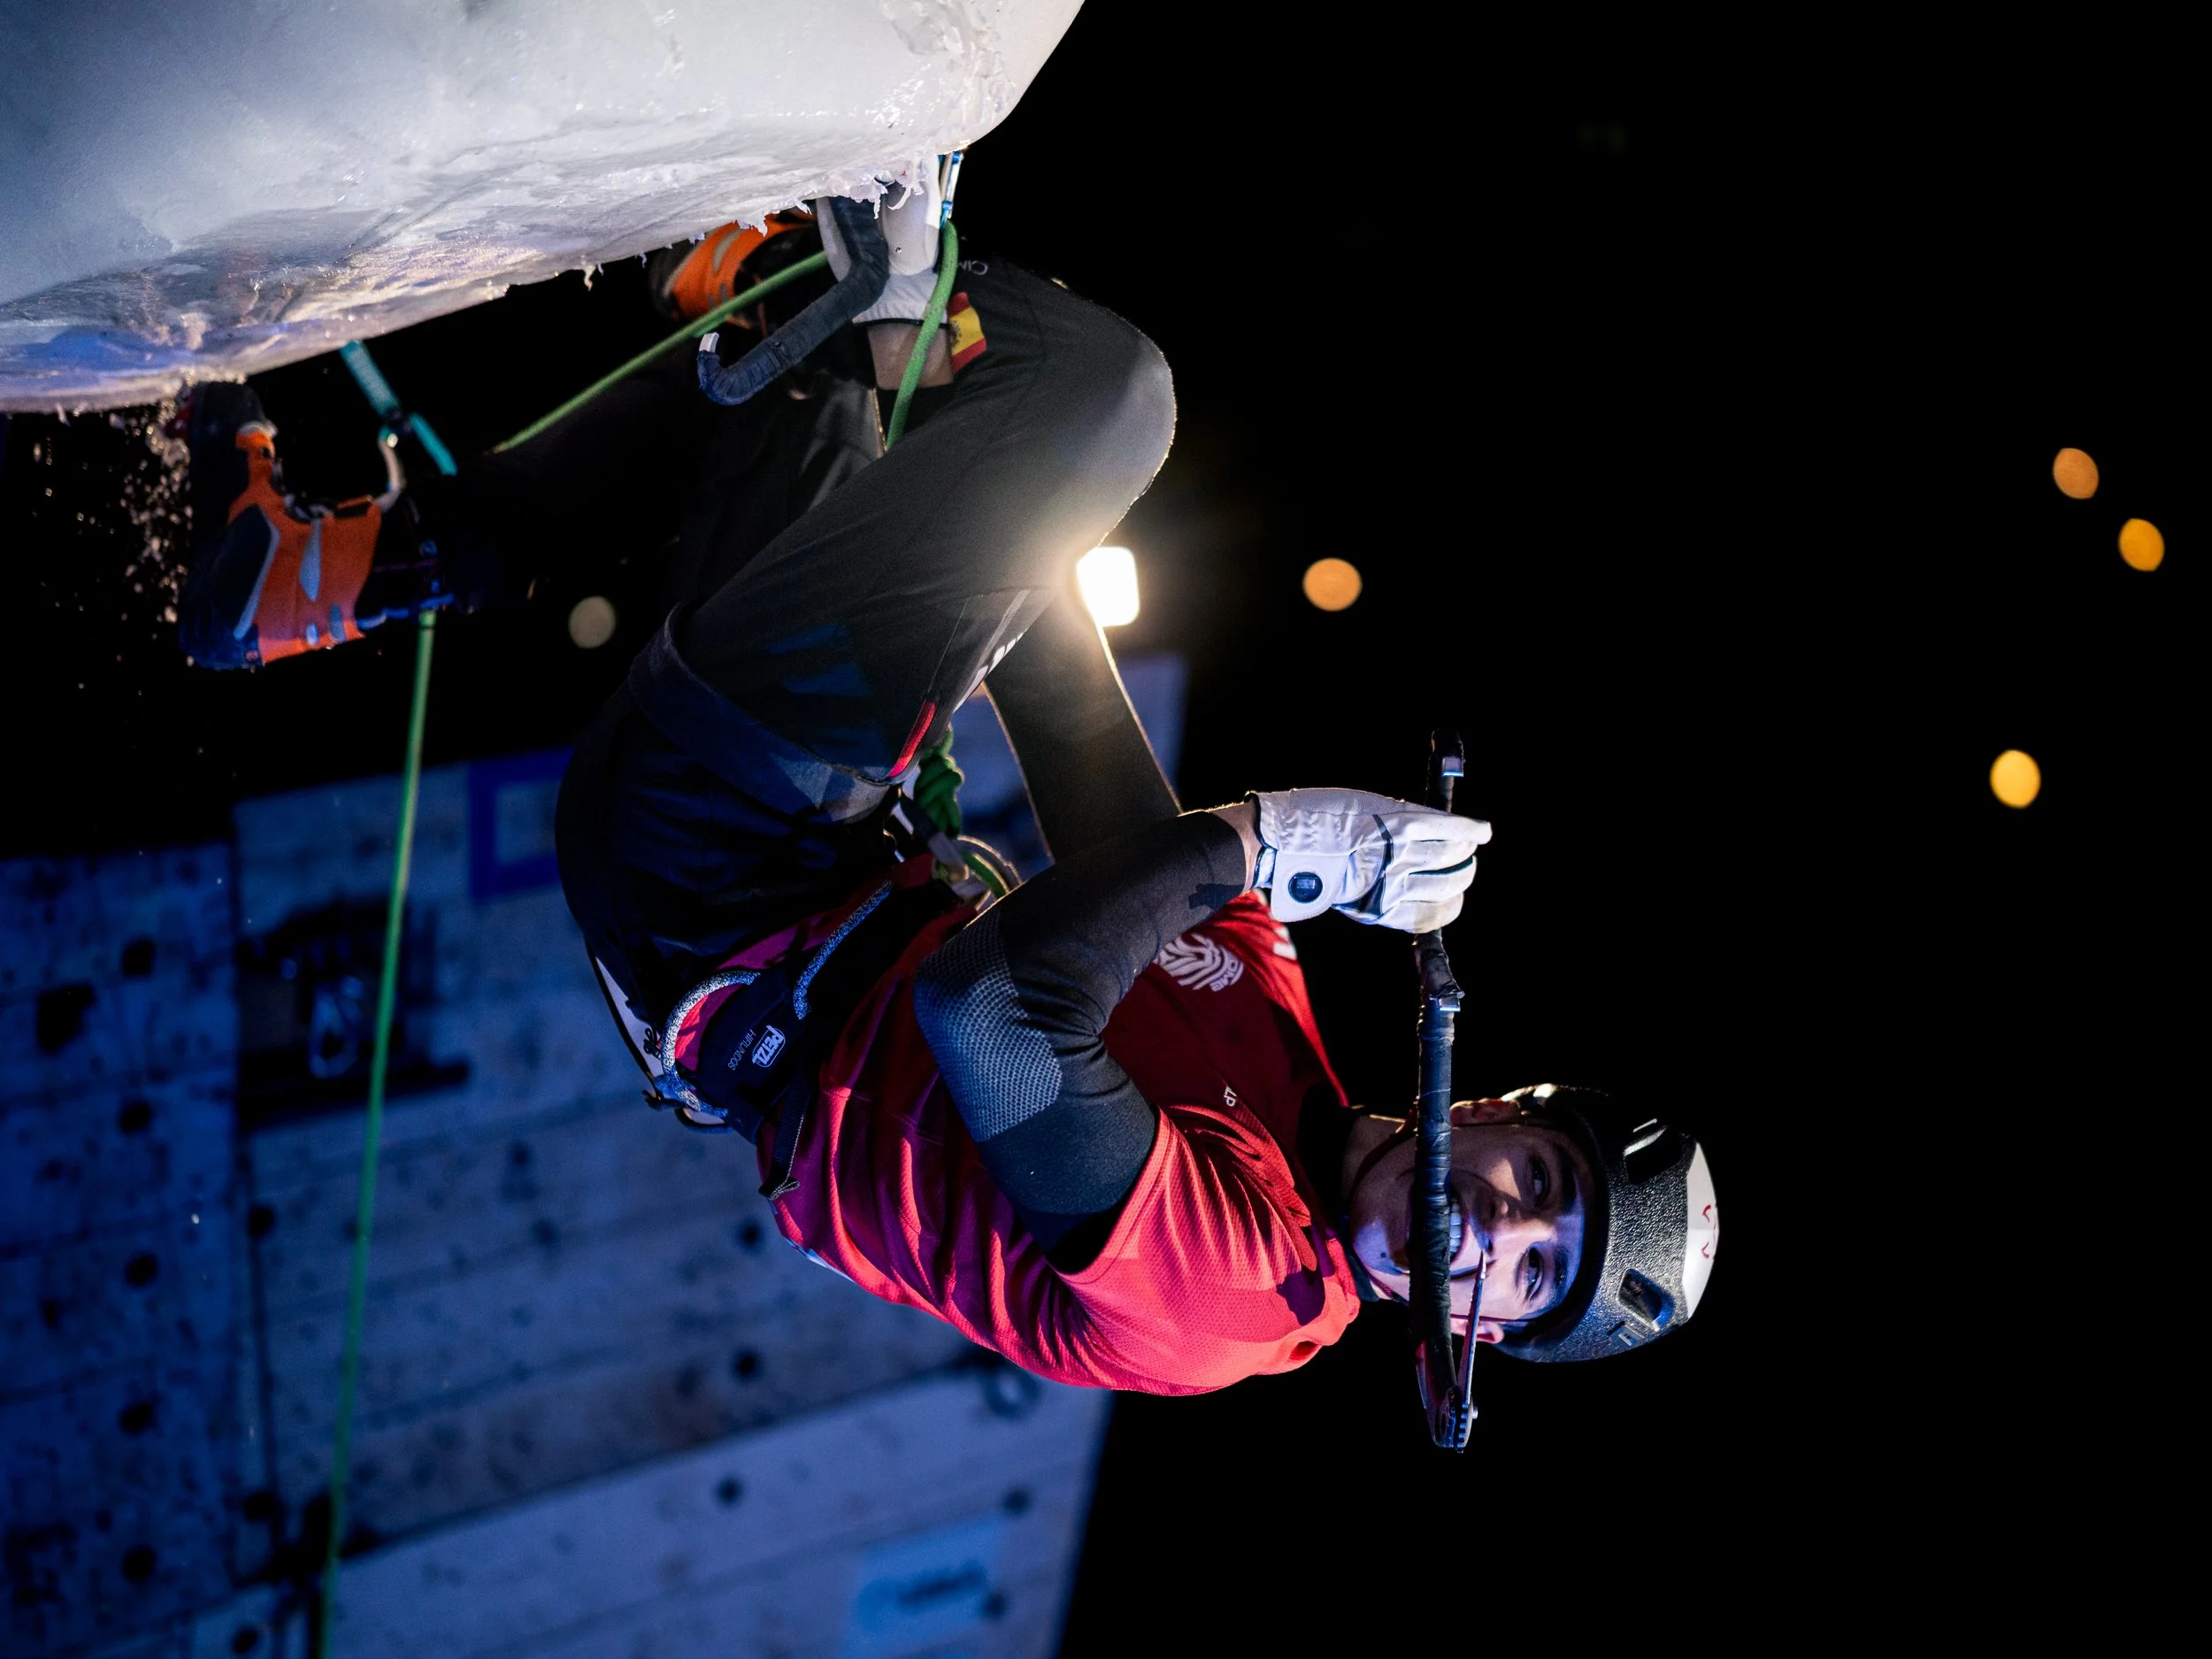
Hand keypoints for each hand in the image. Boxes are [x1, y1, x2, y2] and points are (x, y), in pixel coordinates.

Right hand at [1252, 789, 1491, 931]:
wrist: (1282, 847)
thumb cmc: (1320, 816)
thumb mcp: (1365, 802)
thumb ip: (1401, 815)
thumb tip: (1434, 826)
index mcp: (1397, 823)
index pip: (1452, 829)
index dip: (1473, 831)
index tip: (1483, 831)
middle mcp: (1398, 855)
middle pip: (1451, 859)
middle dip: (1467, 856)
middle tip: (1469, 853)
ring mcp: (1389, 886)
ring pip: (1444, 887)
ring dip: (1460, 880)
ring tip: (1461, 874)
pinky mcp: (1378, 910)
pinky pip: (1424, 917)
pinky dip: (1444, 910)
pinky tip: (1449, 903)